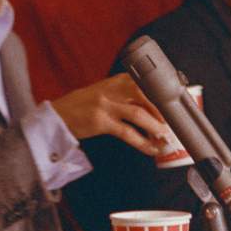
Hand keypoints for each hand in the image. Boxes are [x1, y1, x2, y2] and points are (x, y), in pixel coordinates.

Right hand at [51, 72, 166, 153]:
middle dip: (162, 112)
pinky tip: (150, 149)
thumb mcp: (104, 93)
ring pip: (138, 115)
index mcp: (115, 81)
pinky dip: (142, 142)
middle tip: (173, 124)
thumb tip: (151, 110)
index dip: (162, 96)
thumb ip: (125, 97)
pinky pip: (127, 133)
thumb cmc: (82, 106)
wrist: (57, 116)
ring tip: (165, 139)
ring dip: (156, 128)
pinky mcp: (100, 122)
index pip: (145, 84)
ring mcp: (105, 105)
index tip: (174, 107)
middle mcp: (111, 90)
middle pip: (145, 96)